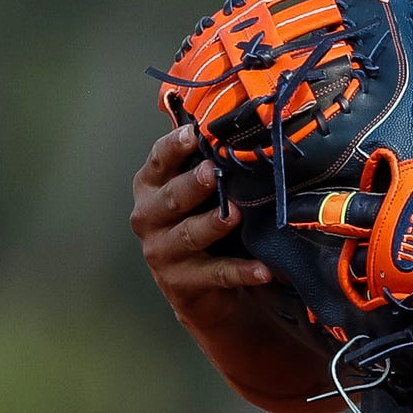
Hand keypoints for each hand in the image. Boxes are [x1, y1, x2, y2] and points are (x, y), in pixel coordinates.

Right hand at [130, 122, 281, 328]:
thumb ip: (206, 162)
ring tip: (234, 216)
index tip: (192, 134)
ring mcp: (162, 252)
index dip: (173, 147)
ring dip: (212, 224)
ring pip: (189, 234)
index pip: (158, 162)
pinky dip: (240, 271)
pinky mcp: (182, 283)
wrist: (204, 290)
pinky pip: (216, 274)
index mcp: (153, 188)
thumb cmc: (203, 224)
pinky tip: (263, 269)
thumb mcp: (201, 193)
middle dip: (191, 185)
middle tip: (210, 172)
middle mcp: (150, 218)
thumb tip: (235, 123)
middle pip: (170, 198)